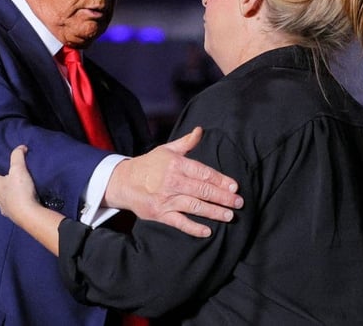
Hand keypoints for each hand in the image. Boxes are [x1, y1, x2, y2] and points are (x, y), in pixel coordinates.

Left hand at [0, 146, 63, 254]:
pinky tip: (18, 204)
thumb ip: (18, 156)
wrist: (28, 214)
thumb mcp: (19, 170)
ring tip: (7, 193)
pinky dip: (12, 205)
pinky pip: (10, 209)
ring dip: (1, 197)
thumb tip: (21, 147)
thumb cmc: (20, 191)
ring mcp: (5, 208)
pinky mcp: (14, 216)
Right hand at [104, 127, 242, 237]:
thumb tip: (200, 130)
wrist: (123, 181)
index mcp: (177, 164)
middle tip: (239, 202)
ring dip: (214, 212)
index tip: (235, 187)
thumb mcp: (166, 150)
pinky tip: (207, 231)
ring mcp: (166, 199)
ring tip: (229, 216)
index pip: (204, 173)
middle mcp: (173, 181)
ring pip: (195, 206)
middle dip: (223, 197)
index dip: (221, 180)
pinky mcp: (160, 214)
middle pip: (203, 190)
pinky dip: (194, 228)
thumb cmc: (148, 164)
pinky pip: (180, 222)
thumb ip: (186, 142)